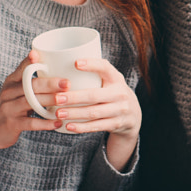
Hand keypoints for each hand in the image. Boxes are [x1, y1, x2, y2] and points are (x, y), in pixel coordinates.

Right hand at [0, 51, 67, 169]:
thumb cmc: (9, 107)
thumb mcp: (15, 91)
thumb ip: (31, 82)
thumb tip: (59, 70)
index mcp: (11, 82)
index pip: (21, 69)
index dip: (29, 61)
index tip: (38, 54)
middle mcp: (8, 93)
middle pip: (29, 85)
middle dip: (49, 83)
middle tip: (67, 83)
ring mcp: (9, 109)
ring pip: (30, 102)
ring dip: (49, 100)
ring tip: (65, 100)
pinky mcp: (11, 124)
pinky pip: (30, 123)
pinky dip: (45, 123)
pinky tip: (57, 123)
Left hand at [53, 57, 141, 171]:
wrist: (133, 115)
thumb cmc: (112, 93)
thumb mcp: (110, 81)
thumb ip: (94, 74)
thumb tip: (62, 64)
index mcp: (116, 78)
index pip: (105, 68)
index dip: (92, 64)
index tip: (75, 63)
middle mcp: (120, 93)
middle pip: (95, 95)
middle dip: (74, 97)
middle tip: (57, 98)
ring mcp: (120, 110)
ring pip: (94, 112)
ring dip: (74, 113)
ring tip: (58, 113)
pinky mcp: (117, 124)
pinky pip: (96, 126)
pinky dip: (81, 127)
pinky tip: (68, 126)